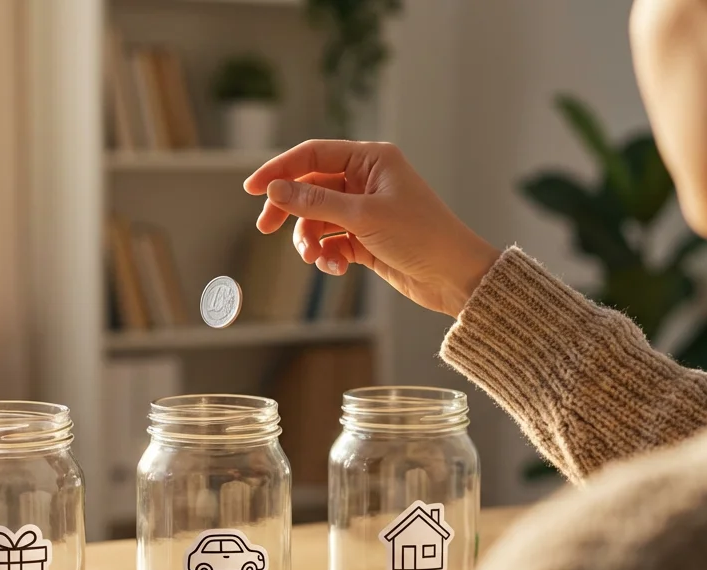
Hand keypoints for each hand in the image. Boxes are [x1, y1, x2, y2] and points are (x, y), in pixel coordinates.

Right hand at [244, 140, 500, 317]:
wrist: (455, 277)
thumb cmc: (421, 236)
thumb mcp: (364, 217)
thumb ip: (315, 203)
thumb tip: (275, 190)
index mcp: (371, 160)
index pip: (312, 155)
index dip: (279, 169)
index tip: (251, 189)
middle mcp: (366, 180)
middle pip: (310, 188)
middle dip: (289, 210)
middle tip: (265, 229)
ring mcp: (365, 210)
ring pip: (317, 219)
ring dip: (309, 239)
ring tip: (315, 257)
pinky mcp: (366, 239)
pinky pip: (331, 241)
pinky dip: (327, 254)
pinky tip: (334, 267)